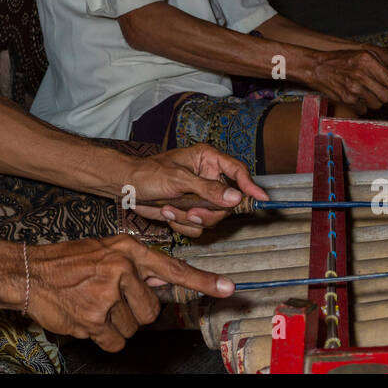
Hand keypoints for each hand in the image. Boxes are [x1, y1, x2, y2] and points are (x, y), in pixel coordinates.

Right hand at [26, 235, 232, 351]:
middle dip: (134, 311)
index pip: (173, 268)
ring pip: (134, 327)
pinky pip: (116, 341)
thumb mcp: (105, 251)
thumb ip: (135, 266)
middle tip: (110, 299)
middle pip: (152, 309)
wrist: (29, 273)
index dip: (202, 281)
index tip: (228, 288)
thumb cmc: (67, 262)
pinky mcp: (94, 318)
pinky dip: (104, 337)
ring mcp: (108, 294)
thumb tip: (161, 281)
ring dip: (116, 324)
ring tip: (93, 305)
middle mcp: (121, 269)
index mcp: (127, 250)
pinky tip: (87, 319)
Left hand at [126, 145, 268, 237]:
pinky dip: (181, 224)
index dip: (250, 185)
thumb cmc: (148, 174)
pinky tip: (166, 212)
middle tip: (190, 212)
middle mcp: (208, 178)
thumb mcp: (179, 180)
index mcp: (208, 160)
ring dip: (189, 218)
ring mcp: (199, 197)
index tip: (262, 199)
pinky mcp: (190, 212)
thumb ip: (208, 189)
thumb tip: (236, 198)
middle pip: (226, 203)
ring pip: (212, 218)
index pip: (237, 171)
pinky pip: (198, 227)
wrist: (126, 189)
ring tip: (169, 208)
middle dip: (207, 212)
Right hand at [300, 47, 387, 115]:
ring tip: (369, 94)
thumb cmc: (341, 60)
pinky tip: (358, 96)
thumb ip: (381, 67)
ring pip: (376, 104)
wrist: (317, 67)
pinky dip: (364, 105)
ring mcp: (353, 88)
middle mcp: (361, 74)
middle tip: (386, 97)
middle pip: (386, 97)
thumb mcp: (363, 55)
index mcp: (368, 61)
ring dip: (376, 103)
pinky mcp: (346, 99)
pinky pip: (364, 109)